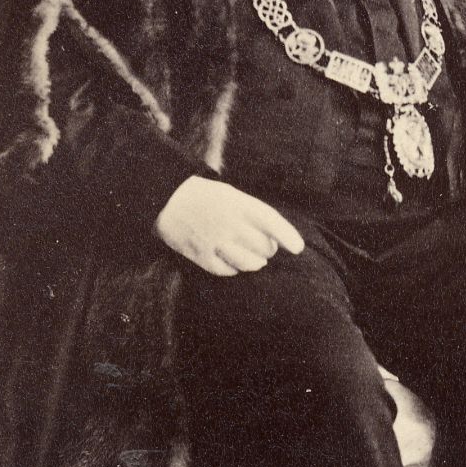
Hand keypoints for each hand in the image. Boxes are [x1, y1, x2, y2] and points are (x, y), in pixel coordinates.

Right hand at [154, 176, 305, 275]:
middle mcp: (229, 223)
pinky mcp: (201, 256)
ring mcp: (214, 241)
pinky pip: (228, 271)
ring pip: (249, 263)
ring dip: (255, 263)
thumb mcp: (232, 195)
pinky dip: (234, 269)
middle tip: (265, 247)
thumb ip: (253, 213)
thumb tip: (276, 237)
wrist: (167, 200)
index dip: (287, 235)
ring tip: (254, 258)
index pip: (270, 220)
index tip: (298, 248)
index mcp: (238, 204)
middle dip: (268, 250)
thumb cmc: (206, 197)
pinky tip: (233, 262)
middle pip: (263, 247)